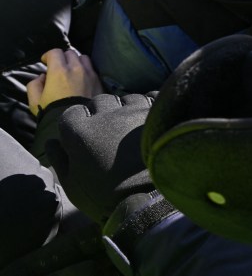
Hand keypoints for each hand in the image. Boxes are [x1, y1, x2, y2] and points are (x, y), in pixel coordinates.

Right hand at [27, 48, 102, 116]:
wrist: (76, 123)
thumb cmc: (53, 112)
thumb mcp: (35, 101)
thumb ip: (34, 85)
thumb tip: (42, 77)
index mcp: (59, 71)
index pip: (55, 52)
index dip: (48, 55)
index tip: (45, 62)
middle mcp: (76, 68)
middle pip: (70, 53)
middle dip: (62, 58)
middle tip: (58, 67)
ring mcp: (90, 74)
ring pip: (83, 58)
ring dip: (76, 61)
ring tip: (71, 71)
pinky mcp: (99, 81)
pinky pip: (92, 69)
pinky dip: (86, 69)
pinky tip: (82, 79)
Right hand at [46, 93, 154, 224]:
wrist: (150, 199)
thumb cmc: (106, 197)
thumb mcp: (73, 185)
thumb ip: (60, 160)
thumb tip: (52, 142)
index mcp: (80, 132)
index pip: (73, 113)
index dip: (77, 123)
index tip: (84, 135)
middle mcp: (106, 116)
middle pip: (100, 102)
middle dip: (101, 114)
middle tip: (109, 133)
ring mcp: (133, 112)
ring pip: (126, 99)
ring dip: (126, 109)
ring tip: (131, 129)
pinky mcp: (156, 114)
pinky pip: (150, 97)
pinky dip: (147, 105)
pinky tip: (147, 118)